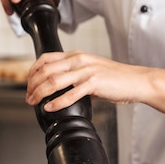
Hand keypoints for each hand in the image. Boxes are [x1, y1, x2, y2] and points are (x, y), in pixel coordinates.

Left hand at [25, 51, 145, 109]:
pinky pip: (70, 94)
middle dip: (32, 84)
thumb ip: (75, 74)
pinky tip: (50, 108)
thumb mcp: (91, 70)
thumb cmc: (115, 78)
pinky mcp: (94, 83)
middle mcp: (79, 60)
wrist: (136, 81)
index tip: (28, 84)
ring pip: (54, 81)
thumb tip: (60, 88)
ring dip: (40, 93)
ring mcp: (86, 71)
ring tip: (34, 102)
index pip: (46, 59)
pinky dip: (57, 102)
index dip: (32, 71)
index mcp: (76, 55)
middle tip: (28, 97)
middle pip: (46, 70)